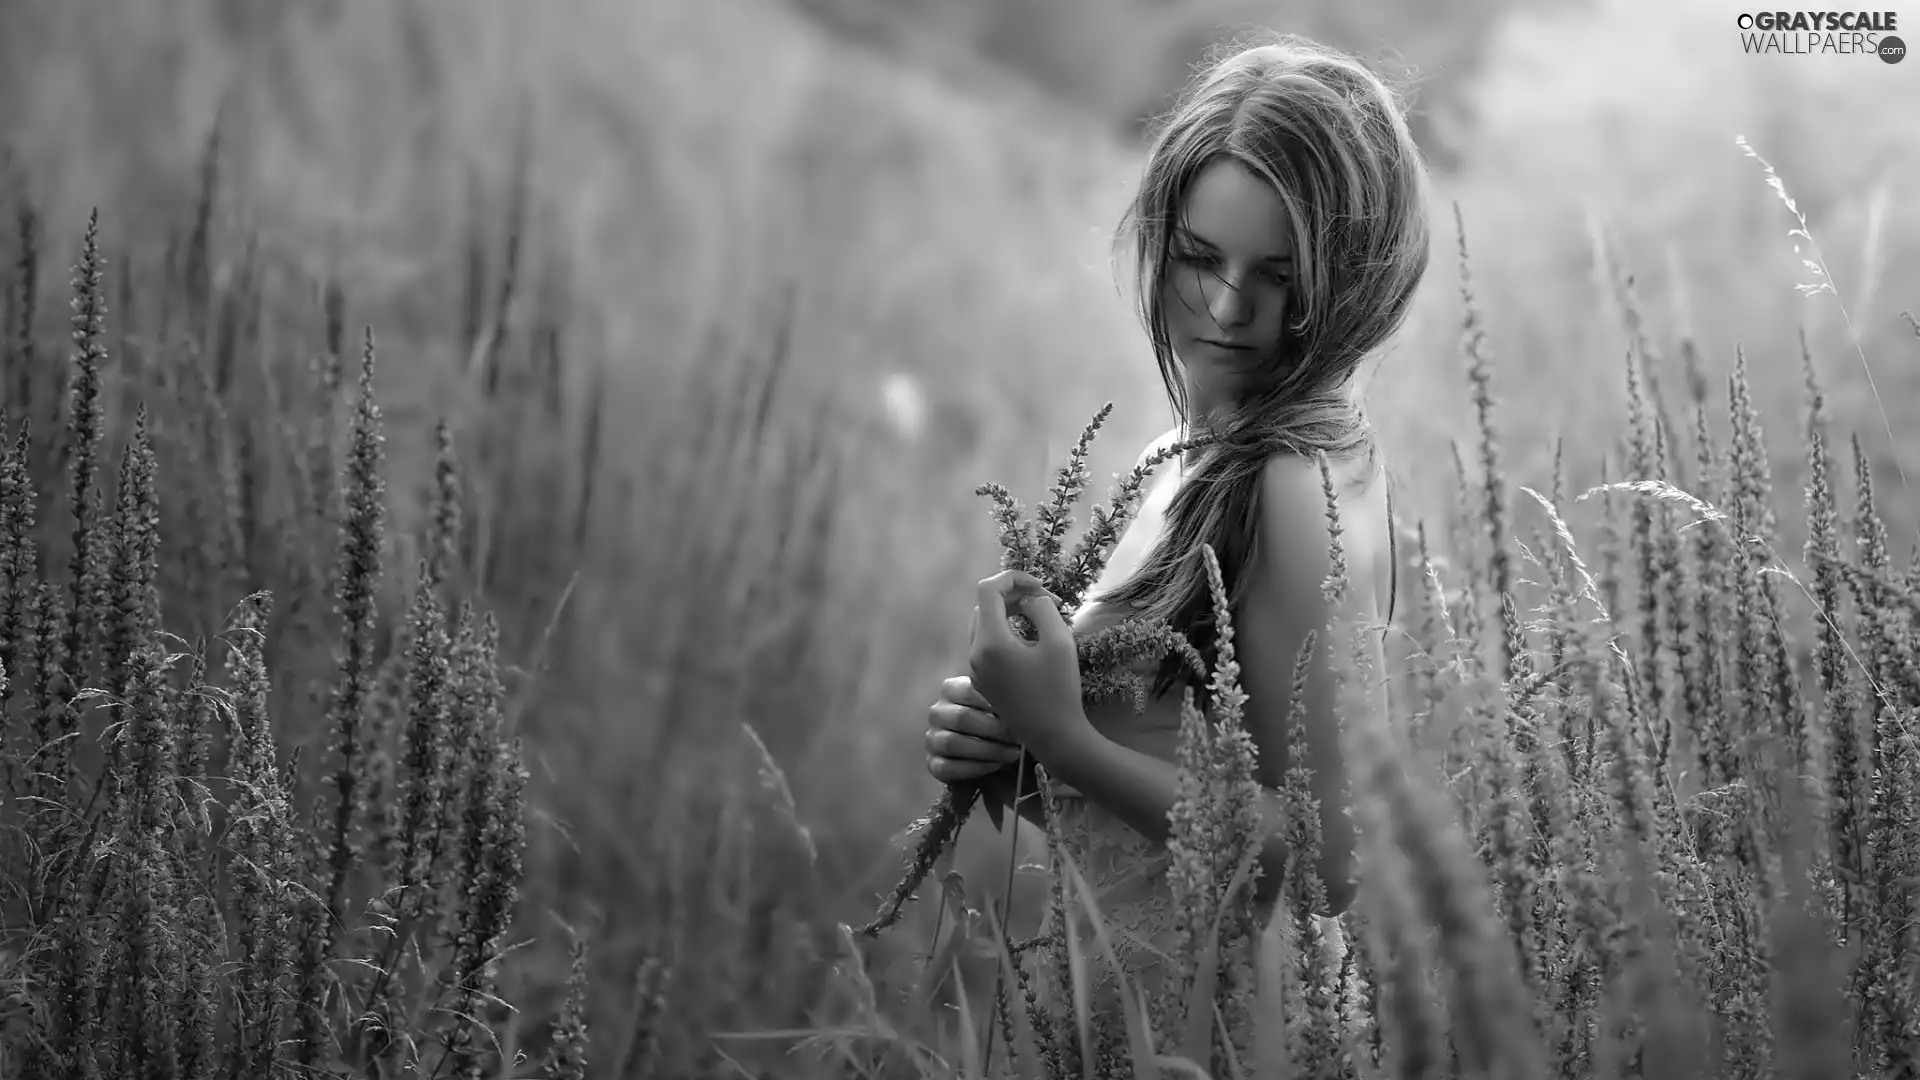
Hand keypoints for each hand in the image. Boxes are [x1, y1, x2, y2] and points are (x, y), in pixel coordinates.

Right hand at [924, 675, 1022, 783]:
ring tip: (1012, 753)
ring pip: (951, 743)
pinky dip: (975, 768)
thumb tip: (1018, 699)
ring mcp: (933, 739)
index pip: (968, 690)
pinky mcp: (934, 764)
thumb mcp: (1001, 704)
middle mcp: (938, 712)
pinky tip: (996, 765)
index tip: (1017, 711)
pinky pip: (948, 767)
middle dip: (994, 729)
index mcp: (952, 690)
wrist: (991, 749)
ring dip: (987, 750)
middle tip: (1019, 736)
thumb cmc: (999, 720)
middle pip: (960, 717)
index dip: (994, 702)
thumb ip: (1002, 698)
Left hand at [967, 570, 1090, 760]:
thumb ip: (1042, 609)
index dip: (1013, 578)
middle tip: (1047, 603)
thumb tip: (1027, 601)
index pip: (988, 590)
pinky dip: (1005, 634)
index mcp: (990, 642)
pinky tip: (1031, 644)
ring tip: (1041, 621)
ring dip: (1009, 614)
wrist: (1054, 736)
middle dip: (1014, 596)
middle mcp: (975, 654)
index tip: (1041, 586)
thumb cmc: (1060, 689)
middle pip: (985, 606)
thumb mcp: (1059, 641)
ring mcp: (975, 670)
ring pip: (985, 625)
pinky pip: (987, 646)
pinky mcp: (982, 682)